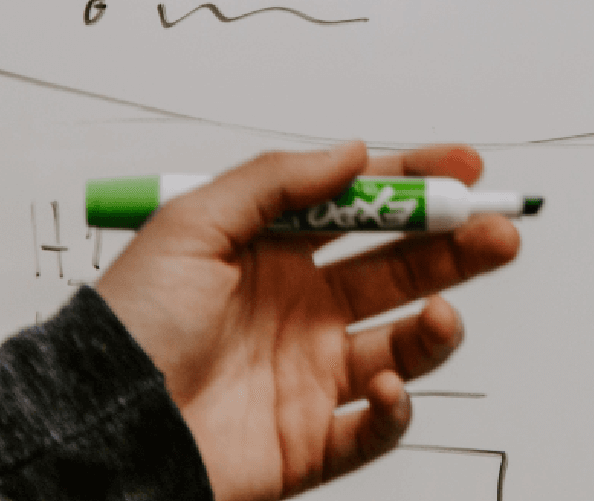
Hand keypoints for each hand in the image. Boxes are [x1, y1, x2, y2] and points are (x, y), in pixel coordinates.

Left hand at [94, 141, 521, 500]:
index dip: (417, 185)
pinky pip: (380, 426)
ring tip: (439, 314)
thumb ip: (278, 182)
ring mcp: (311, 375)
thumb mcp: (192, 227)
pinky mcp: (313, 439)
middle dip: (456, 248)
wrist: (99, 431)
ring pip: (406, 345)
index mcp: (273, 256)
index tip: (465, 168)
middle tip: (494, 231)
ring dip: (438, 325)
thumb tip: (352, 152)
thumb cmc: (129, 330)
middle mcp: (301, 312)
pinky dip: (398, 408)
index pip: (364, 210)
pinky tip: (385, 386)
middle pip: (401, 270)